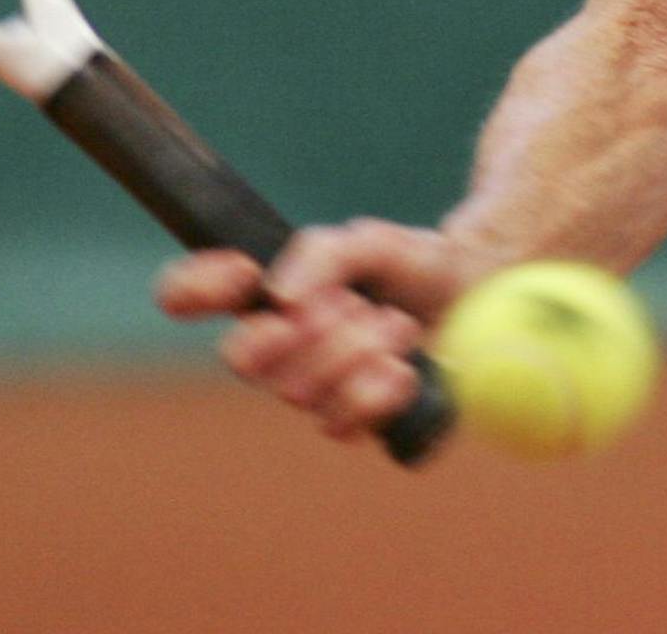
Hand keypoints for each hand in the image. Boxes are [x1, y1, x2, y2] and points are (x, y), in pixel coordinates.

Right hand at [154, 218, 477, 443]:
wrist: (480, 296)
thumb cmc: (411, 265)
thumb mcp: (369, 240)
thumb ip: (322, 253)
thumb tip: (279, 294)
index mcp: (265, 298)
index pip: (185, 294)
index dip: (194, 287)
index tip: (243, 271)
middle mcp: (277, 351)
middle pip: (241, 360)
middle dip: (301, 330)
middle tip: (352, 304)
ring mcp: (313, 392)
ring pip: (295, 393)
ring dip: (351, 351)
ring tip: (395, 324)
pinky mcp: (357, 424)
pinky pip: (339, 426)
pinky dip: (375, 391)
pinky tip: (404, 368)